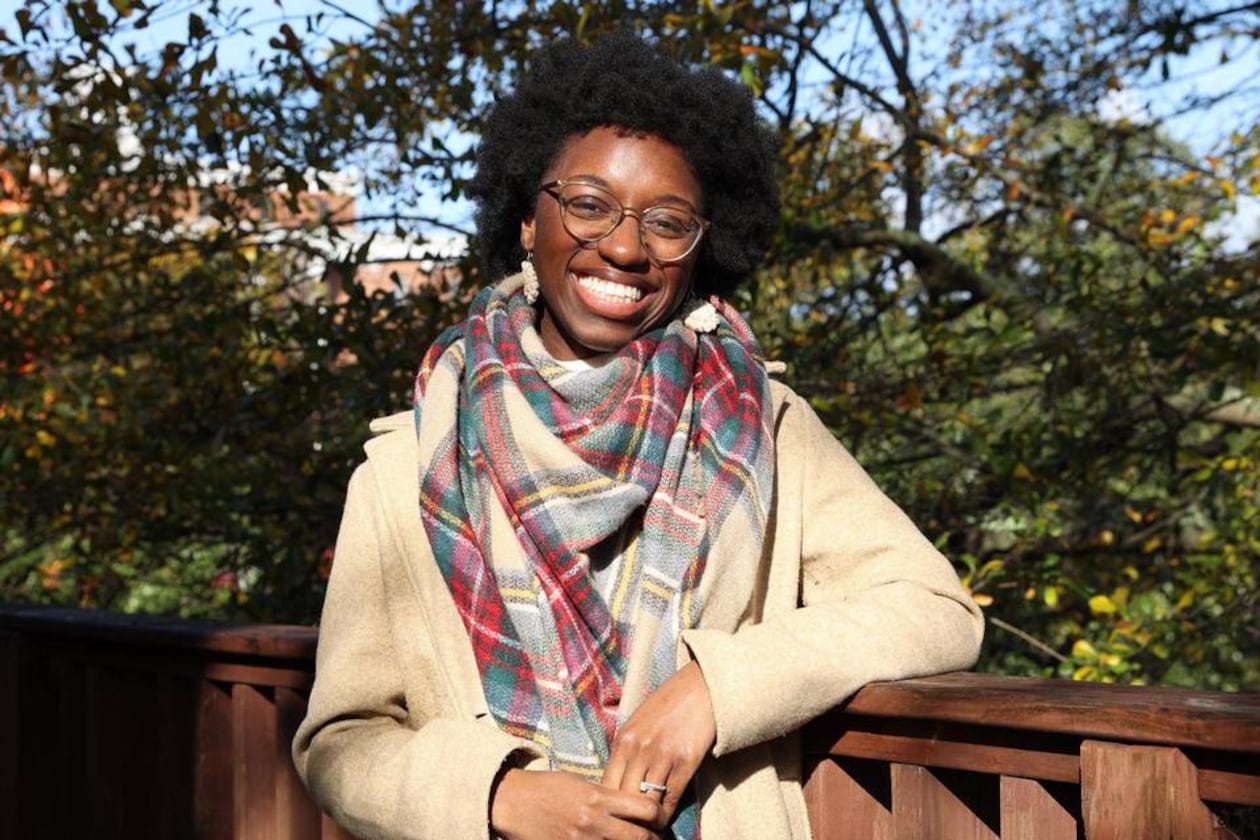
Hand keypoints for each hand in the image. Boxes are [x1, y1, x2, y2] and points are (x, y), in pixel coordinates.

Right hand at [490, 768, 663, 839]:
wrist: (512, 802)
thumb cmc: (547, 787)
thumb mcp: (580, 783)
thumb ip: (606, 796)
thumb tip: (631, 807)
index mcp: (599, 797)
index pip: (645, 808)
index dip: (657, 815)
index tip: (657, 818)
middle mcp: (595, 821)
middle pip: (641, 838)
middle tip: (653, 839)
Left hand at [601, 662, 716, 826]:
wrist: (701, 687)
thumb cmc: (669, 703)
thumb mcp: (638, 721)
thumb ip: (627, 748)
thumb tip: (619, 778)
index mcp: (623, 739)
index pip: (606, 785)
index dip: (607, 806)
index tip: (610, 818)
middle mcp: (639, 749)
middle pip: (624, 797)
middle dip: (624, 817)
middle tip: (626, 829)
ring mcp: (662, 756)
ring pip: (647, 802)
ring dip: (647, 820)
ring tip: (646, 829)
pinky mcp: (686, 761)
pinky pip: (672, 797)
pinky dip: (666, 813)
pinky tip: (664, 820)